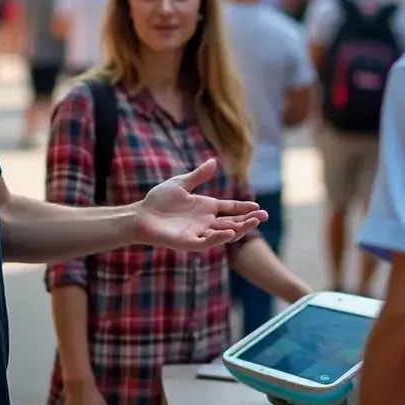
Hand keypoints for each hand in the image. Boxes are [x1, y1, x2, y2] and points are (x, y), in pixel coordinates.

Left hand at [136, 159, 266, 250]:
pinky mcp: (189, 242)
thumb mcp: (181, 183)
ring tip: (253, 223)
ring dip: (239, 229)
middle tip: (263, 216)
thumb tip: (214, 161)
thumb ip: (198, 175)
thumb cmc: (159, 200)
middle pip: (232, 222)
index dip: (244, 208)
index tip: (258, 207)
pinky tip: (229, 231)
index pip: (230, 208)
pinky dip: (219, 238)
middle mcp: (206, 222)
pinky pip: (207, 242)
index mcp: (206, 208)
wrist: (141, 215)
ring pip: (224, 233)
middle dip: (248, 220)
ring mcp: (199, 233)